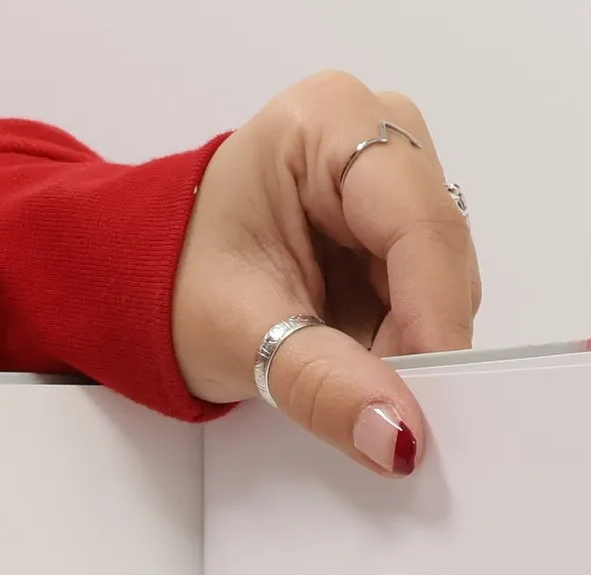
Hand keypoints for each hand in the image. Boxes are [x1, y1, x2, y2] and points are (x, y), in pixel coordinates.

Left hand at [173, 72, 480, 473]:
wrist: (148, 287)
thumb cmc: (174, 286)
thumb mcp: (242, 337)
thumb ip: (323, 386)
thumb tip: (397, 437)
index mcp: (328, 122)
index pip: (418, 223)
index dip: (434, 319)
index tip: (428, 406)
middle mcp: (375, 131)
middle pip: (439, 251)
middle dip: (416, 341)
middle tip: (380, 413)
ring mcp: (391, 177)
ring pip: (443, 279)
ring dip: (408, 347)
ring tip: (345, 381)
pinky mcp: (394, 223)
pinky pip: (428, 293)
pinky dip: (401, 343)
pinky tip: (358, 364)